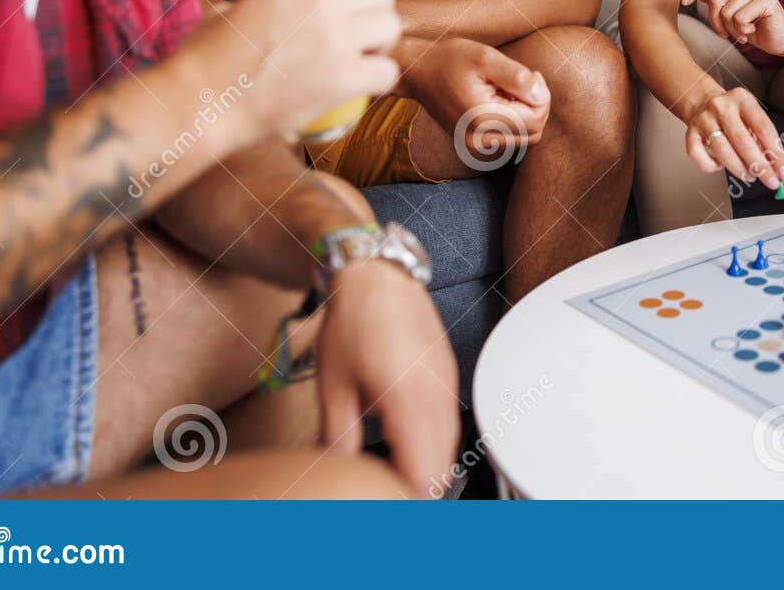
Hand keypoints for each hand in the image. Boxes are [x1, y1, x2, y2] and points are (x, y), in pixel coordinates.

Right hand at [204, 0, 401, 140]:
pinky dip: (379, 83)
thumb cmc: (204, 62)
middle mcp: (320, 1)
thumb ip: (254, 2)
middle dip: (377, 19)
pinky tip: (361, 89)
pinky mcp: (341, 77)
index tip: (350, 21)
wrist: (200, 102)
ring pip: (392, 28)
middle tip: (361, 43)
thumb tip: (252, 9)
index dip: (359, 0)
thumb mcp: (231, 9)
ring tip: (362, 63)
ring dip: (382, 47)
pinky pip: (388, 72)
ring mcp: (333, 38)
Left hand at [316, 259, 460, 496]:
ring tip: (394, 481)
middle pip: (441, 470)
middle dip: (416, 492)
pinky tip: (407, 448)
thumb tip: (336, 473)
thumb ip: (338, 441)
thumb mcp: (334, 388)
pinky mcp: (448, 377)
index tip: (385, 509)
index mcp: (411, 404)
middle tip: (386, 501)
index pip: (422, 477)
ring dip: (426, 470)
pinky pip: (449, 425)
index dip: (404, 502)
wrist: (376, 274)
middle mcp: (438, 397)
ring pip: (449, 449)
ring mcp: (447, 386)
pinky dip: (433, 446)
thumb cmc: (355, 320)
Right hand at [401, 38, 549, 159]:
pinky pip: (509, 136)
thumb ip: (517, 77)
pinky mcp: (473, 143)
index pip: (536, 119)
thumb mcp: (485, 58)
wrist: (417, 72)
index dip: (541, 96)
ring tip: (505, 89)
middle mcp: (478, 139)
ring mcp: (474, 144)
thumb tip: (540, 95)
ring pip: (524, 136)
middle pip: (533, 132)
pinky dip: (512, 119)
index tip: (530, 75)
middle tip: (520, 80)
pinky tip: (498, 99)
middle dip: (535, 105)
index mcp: (482, 119)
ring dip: (524, 113)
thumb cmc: (449, 59)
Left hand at [682, 0, 783, 56]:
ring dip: (731, 28)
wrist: (779, 37)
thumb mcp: (727, 10)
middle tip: (724, 31)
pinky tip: (751, 29)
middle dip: (715, 20)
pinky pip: (740, 18)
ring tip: (742, 30)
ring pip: (727, 11)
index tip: (685, 1)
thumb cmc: (751, 23)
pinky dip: (742, 30)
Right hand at [685, 87, 783, 190]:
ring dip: (739, 169)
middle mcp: (722, 107)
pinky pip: (699, 156)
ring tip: (749, 176)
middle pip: (742, 141)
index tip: (783, 171)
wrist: (702, 102)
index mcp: (742, 99)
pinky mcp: (690, 133)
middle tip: (770, 181)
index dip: (775, 153)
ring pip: (722, 151)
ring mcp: (704, 120)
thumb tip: (775, 167)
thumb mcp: (751, 116)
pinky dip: (711, 166)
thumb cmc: (732, 113)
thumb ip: (762, 139)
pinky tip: (721, 165)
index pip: (763, 128)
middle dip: (759, 167)